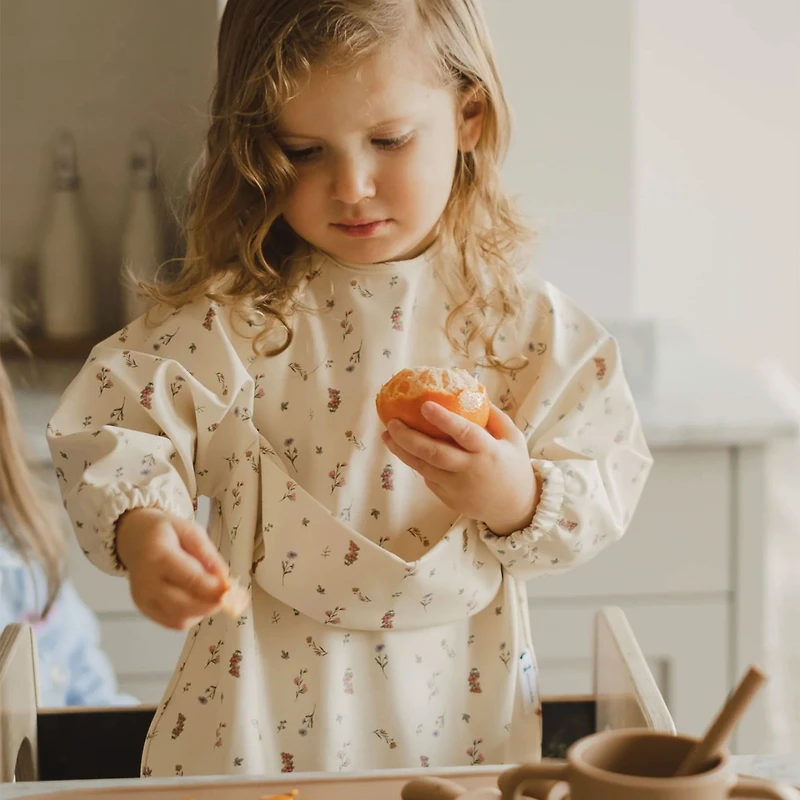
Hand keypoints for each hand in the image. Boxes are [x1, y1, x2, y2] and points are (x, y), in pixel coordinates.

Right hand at [116, 508, 228, 629]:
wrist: (136, 538)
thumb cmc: (165, 532)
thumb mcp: (190, 531)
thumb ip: (207, 554)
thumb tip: (224, 577)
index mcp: (157, 556)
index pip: (190, 579)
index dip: (214, 588)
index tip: (232, 588)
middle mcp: (146, 582)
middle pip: (183, 606)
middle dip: (211, 604)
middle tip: (230, 596)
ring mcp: (143, 599)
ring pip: (179, 619)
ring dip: (203, 612)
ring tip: (214, 595)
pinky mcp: (145, 609)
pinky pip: (173, 622)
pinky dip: (192, 616)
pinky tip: (199, 601)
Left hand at [382, 402, 540, 534]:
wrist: (515, 508)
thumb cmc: (513, 466)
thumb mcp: (513, 438)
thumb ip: (494, 416)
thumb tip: (472, 391)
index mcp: (488, 452)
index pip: (464, 433)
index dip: (444, 419)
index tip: (424, 405)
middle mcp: (470, 470)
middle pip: (434, 453)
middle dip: (409, 437)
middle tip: (392, 422)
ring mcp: (457, 488)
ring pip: (424, 468)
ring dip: (402, 451)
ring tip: (387, 435)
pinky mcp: (448, 499)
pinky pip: (429, 478)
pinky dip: (418, 464)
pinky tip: (408, 451)